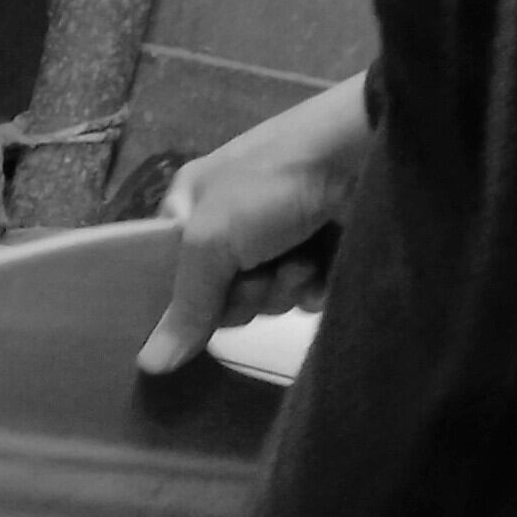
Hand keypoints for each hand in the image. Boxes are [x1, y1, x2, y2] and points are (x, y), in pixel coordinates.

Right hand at [138, 72, 375, 375]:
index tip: (202, 301)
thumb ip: (184, 307)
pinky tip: (324, 266)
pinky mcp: (322, 248)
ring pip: (265, 297)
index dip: (185, 296)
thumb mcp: (211, 240)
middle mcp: (231, 220)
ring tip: (301, 259)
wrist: (365, 150)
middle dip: (244, 293)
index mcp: (192, 203)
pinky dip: (313, 287)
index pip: (169, 271)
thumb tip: (151, 366)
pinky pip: (304, 293)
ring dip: (281, 288)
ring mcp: (278, 234)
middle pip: (220, 294)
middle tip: (259, 272)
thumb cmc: (273, 185)